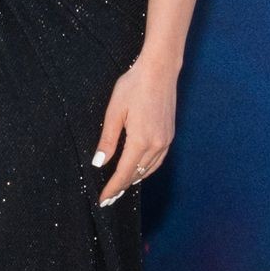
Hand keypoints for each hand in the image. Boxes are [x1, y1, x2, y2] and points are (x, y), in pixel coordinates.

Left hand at [92, 55, 175, 204]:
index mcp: (141, 141)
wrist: (159, 70)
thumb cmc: (133, 86)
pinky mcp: (170, 135)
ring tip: (122, 187)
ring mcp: (166, 140)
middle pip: (137, 174)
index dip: (113, 188)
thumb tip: (99, 163)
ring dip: (135, 179)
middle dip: (122, 187)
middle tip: (109, 198)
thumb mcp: (114, 112)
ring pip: (149, 169)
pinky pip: (158, 160)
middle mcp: (156, 145)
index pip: (124, 173)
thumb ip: (107, 140)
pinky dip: (147, 169)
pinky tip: (139, 169)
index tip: (103, 200)